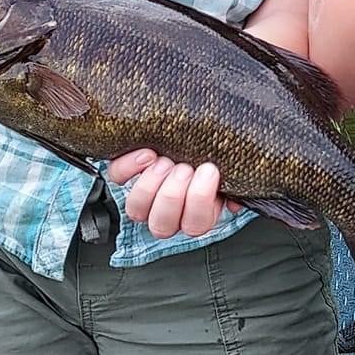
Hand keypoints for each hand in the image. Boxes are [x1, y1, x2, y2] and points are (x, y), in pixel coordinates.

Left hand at [105, 150, 230, 239]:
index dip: (201, 200)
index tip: (209, 170)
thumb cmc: (211, 151)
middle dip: (174, 195)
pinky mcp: (124, 176)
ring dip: (151, 186)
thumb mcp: (228, 165)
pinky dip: (130, 165)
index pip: (196, 225)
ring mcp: (144, 199)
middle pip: (163, 225)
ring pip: (137, 210)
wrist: (188, 130)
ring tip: (165, 161)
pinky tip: (147, 153)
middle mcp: (167, 215)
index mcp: (196, 215)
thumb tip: (236, 200)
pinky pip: (117, 177)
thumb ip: (234, 181)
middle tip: (185, 168)